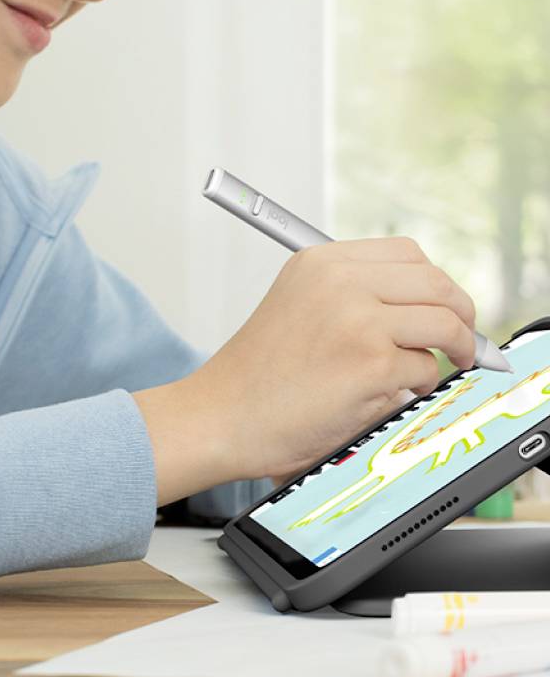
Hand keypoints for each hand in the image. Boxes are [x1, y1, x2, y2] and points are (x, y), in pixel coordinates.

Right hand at [181, 238, 482, 486]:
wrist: (214, 421)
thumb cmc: (251, 382)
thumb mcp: (295, 309)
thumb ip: (349, 296)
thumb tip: (419, 307)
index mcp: (321, 263)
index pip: (407, 255)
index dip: (434, 284)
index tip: (442, 307)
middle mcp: (341, 282)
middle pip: (435, 284)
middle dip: (460, 315)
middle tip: (464, 340)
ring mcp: (359, 321)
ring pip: (442, 324)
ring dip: (449, 351)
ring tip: (436, 370)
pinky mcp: (372, 364)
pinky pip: (424, 370)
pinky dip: (415, 387)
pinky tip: (386, 395)